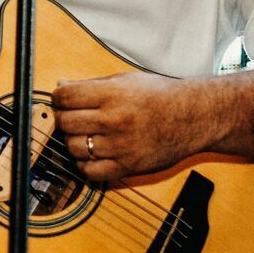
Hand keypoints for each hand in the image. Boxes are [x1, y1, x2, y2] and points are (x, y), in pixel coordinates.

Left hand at [52, 71, 220, 183]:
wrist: (195, 116)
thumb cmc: (160, 95)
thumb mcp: (125, 80)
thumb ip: (90, 85)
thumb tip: (60, 87)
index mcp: (112, 94)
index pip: (65, 97)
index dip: (58, 98)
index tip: (62, 100)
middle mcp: (115, 120)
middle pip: (66, 122)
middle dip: (64, 118)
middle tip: (72, 116)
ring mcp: (121, 146)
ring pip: (74, 147)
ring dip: (73, 141)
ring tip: (84, 134)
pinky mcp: (128, 166)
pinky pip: (90, 172)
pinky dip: (84, 164)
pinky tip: (92, 154)